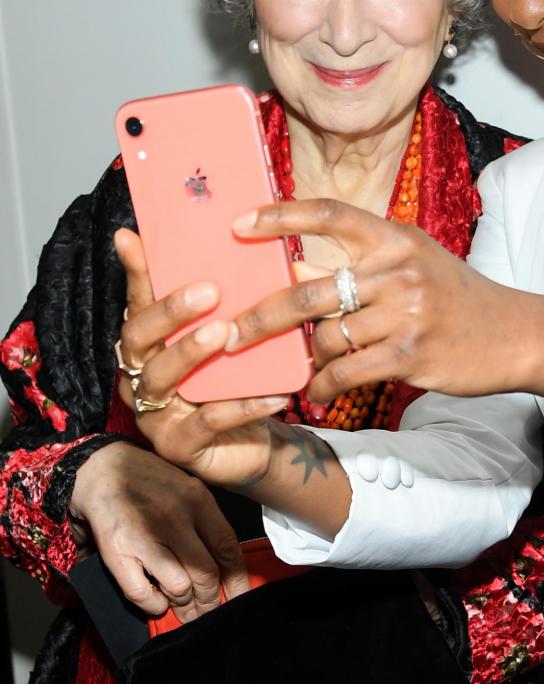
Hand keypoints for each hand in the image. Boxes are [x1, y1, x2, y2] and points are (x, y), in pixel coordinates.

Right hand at [70, 440, 248, 621]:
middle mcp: (176, 518)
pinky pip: (142, 593)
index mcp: (198, 501)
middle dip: (210, 601)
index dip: (237, 580)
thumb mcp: (186, 488)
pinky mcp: (118, 551)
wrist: (100, 467)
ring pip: (180, 587)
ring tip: (184, 610)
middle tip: (207, 611)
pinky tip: (157, 602)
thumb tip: (223, 564)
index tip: (239, 597)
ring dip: (184, 606)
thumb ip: (205, 521)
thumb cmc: (147, 480)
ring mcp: (146, 536)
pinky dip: (153, 605)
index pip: (228, 548)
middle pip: (206, 573)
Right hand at [113, 229, 288, 488]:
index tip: (130, 237)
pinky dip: (241, 406)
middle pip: (138, 338)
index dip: (134, 271)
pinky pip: (206, 422)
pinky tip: (274, 395)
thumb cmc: (243, 382)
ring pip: (160, 377)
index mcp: (150, 345)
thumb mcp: (239, 338)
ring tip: (225, 333)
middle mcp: (140, 376)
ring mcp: (154, 413)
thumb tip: (266, 253)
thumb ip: (237, 304)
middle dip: (169, 312)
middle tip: (208, 291)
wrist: (259, 443)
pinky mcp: (177, 446)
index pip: (138, 302)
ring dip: (191, 352)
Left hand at [225, 200, 524, 404]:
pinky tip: (321, 394)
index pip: (331, 213)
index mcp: (396, 238)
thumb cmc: (457, 299)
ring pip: (327, 338)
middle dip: (263, 316)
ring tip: (308, 370)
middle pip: (310, 290)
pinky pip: (346, 372)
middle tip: (231, 333)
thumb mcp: (414, 265)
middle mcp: (398, 270)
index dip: (281, 215)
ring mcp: (406, 313)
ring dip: (311, 359)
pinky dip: (325, 387)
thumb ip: (360, 264)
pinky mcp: (410, 353)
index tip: (239, 222)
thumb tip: (296, 270)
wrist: (515, 335)